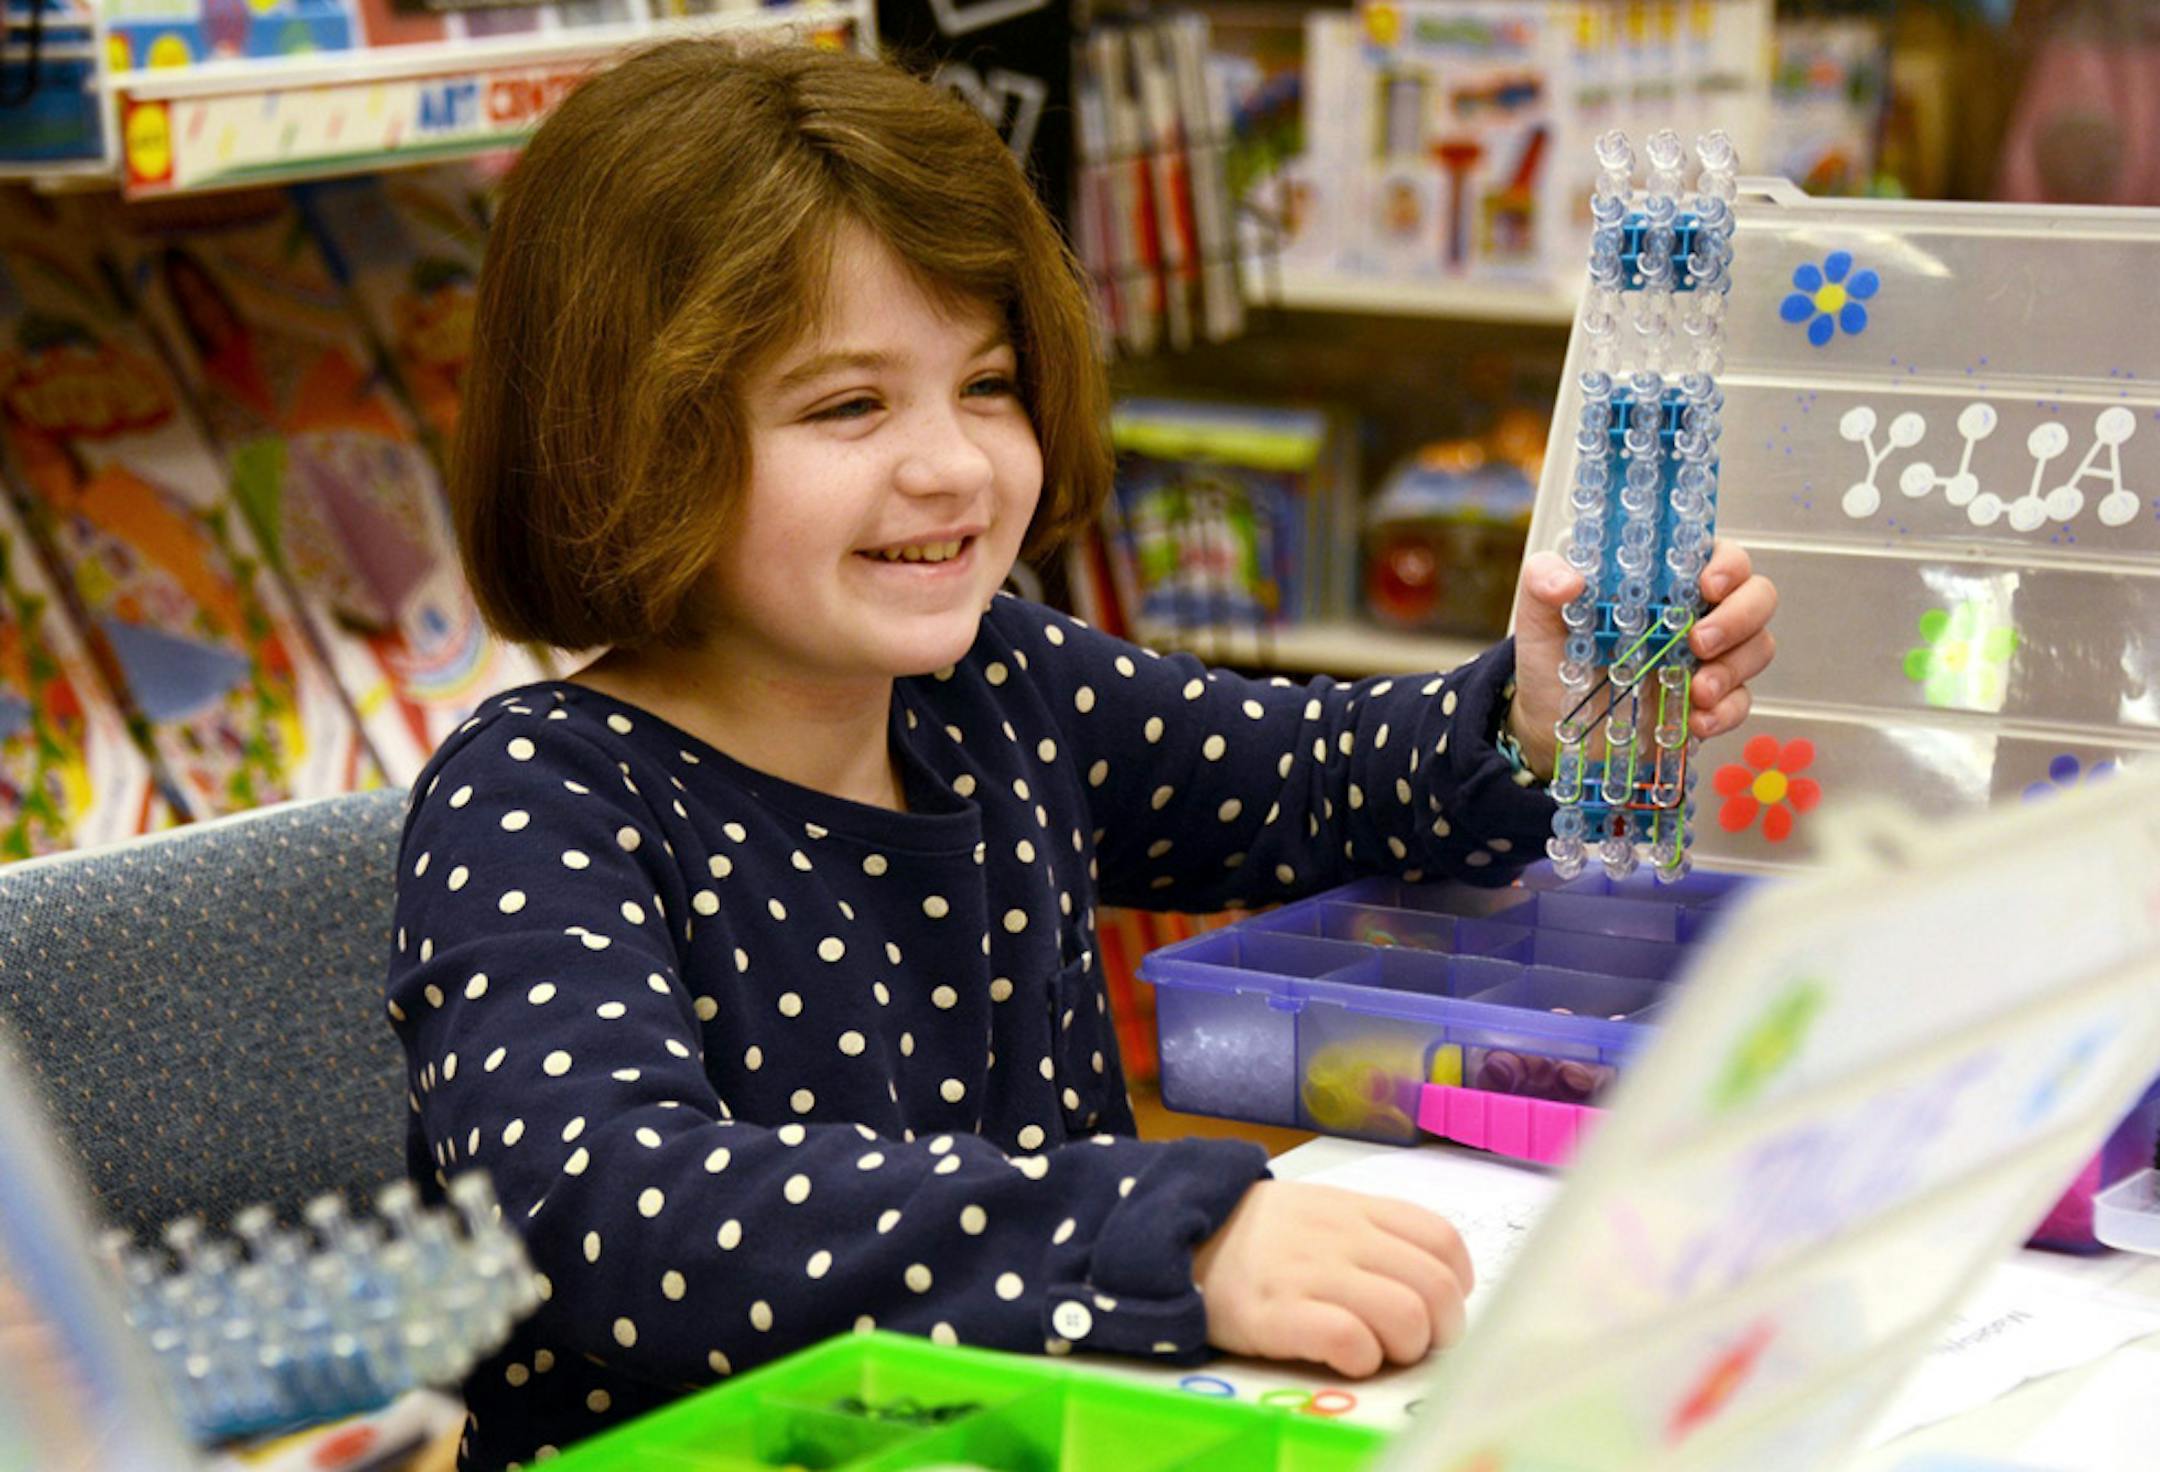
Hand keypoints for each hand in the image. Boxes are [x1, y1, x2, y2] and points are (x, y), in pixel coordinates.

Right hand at [1191, 1181, 1472, 1377]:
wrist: (1183, 1236)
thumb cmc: (1265, 1235)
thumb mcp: (1324, 1212)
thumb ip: (1378, 1235)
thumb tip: (1439, 1286)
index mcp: (1359, 1209)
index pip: (1443, 1240)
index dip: (1456, 1284)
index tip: (1436, 1306)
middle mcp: (1342, 1236)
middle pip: (1436, 1288)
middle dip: (1439, 1330)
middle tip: (1413, 1343)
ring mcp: (1309, 1272)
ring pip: (1404, 1315)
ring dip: (1403, 1349)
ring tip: (1378, 1352)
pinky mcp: (1275, 1312)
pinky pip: (1348, 1339)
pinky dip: (1361, 1359)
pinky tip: (1345, 1359)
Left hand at [1507, 540, 1777, 777]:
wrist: (1549, 722)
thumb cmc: (1553, 655)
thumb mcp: (1539, 614)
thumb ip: (1543, 582)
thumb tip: (1568, 580)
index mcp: (1666, 580)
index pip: (1720, 555)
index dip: (1728, 564)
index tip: (1706, 584)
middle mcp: (1696, 612)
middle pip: (1757, 597)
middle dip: (1740, 616)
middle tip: (1699, 641)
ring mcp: (1708, 658)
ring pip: (1759, 647)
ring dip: (1735, 667)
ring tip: (1697, 689)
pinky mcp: (1707, 701)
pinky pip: (1741, 701)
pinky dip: (1726, 711)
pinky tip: (1697, 721)